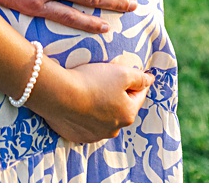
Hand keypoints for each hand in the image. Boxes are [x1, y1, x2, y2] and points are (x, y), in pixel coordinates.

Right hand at [31, 58, 152, 143]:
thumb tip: (150, 80)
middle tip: (104, 80)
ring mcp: (94, 136)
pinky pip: (86, 123)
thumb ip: (140, 77)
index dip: (134, 81)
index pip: (138, 95)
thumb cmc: (93, 81)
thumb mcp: (122, 73)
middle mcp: (113, 130)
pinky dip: (86, 114)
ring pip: (104, 117)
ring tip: (90, 90)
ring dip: (101, 106)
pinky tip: (79, 102)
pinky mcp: (77, 136)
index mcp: (128, 115)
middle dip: (117, 95)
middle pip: (121, 107)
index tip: (126, 71)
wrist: (58, 94)